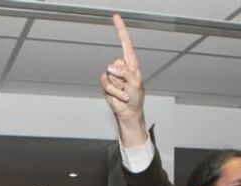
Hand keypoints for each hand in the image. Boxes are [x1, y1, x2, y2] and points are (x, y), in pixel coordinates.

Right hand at [101, 14, 147, 146]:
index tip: (115, 17)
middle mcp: (121, 66)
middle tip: (128, 87)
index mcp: (131, 63)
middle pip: (116, 64)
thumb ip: (125, 73)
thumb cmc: (136, 98)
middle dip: (122, 77)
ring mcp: (112, 75)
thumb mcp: (136, 83)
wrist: (128, 112)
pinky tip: (118, 97)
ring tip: (124, 94)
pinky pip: (105, 83)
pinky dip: (113, 92)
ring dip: (118, 88)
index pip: (125, 43)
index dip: (120, 30)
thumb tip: (111, 67)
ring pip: (109, 75)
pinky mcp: (105, 83)